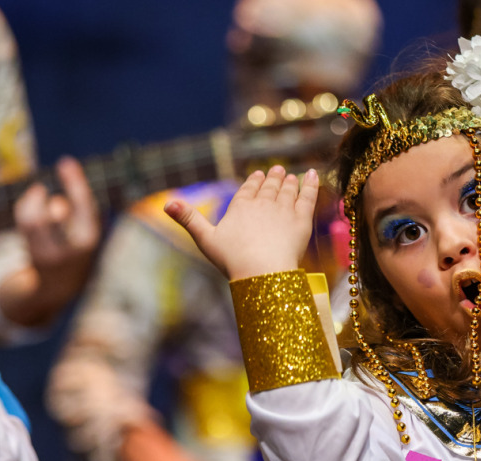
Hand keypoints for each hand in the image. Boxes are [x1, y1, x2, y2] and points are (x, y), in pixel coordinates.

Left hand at [14, 157, 100, 279]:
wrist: (61, 285)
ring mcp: (52, 254)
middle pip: (57, 213)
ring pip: (35, 219)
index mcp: (91, 236)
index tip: (66, 161)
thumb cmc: (75, 245)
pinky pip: (25, 224)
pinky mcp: (35, 256)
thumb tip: (66, 164)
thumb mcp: (84, 223)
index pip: (84, 206)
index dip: (75, 183)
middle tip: (48, 182)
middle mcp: (74, 248)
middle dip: (52, 196)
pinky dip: (25, 206)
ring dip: (34, 200)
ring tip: (37, 192)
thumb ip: (78, 199)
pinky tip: (31, 200)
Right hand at [165, 165, 317, 280]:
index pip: (248, 190)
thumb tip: (165, 203)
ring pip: (288, 190)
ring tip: (291, 175)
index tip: (258, 174)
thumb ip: (189, 219)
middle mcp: (262, 203)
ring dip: (290, 180)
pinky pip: (308, 196)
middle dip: (273, 178)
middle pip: (269, 187)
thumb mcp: (206, 239)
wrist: (262, 270)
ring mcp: (283, 209)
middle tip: (277, 170)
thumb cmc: (232, 260)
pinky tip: (314, 175)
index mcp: (240, 206)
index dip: (254, 182)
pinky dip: (312, 184)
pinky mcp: (302, 218)